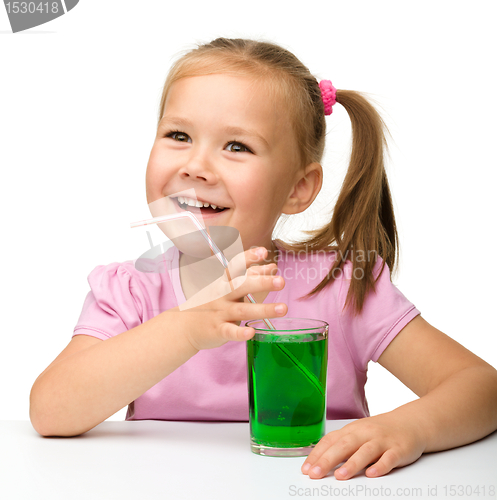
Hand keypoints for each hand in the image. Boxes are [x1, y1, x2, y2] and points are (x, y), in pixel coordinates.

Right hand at [179, 246, 286, 350]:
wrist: (183, 327)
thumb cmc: (211, 305)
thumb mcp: (227, 288)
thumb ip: (250, 277)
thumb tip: (272, 266)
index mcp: (224, 283)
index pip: (235, 267)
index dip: (248, 258)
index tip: (263, 252)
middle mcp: (222, 296)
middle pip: (241, 286)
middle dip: (262, 283)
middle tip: (281, 281)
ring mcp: (220, 313)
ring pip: (242, 310)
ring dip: (263, 309)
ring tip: (283, 308)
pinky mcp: (218, 331)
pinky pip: (229, 332)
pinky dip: (240, 333)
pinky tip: (251, 332)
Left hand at [301, 413, 426, 479]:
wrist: (410, 423)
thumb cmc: (379, 431)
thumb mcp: (357, 433)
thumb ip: (341, 445)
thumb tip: (318, 460)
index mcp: (352, 430)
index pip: (330, 441)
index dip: (317, 454)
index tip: (306, 469)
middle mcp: (365, 433)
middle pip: (344, 445)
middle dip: (327, 460)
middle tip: (315, 474)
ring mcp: (382, 441)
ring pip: (365, 451)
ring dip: (352, 464)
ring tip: (340, 476)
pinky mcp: (399, 449)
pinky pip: (389, 458)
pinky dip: (381, 466)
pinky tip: (372, 474)